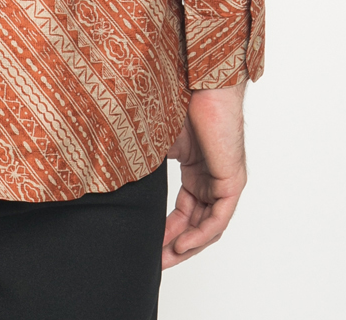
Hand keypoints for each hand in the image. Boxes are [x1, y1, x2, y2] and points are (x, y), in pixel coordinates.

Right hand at [162, 82, 246, 268]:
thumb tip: (114, 173)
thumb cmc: (180, 100)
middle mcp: (212, 180)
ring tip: (165, 259)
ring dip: (187, 246)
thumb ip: (144, 162)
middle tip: (154, 263)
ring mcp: (223, 182)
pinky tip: (182, 245)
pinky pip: (218, 218)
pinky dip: (200, 234)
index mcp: (196, 171)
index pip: (183, 212)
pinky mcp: (232, 181)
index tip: (148, 246)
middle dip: (174, 246)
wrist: (201, 81)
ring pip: (208, 227)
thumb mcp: (155, 141)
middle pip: (195, 224)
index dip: (166, 231)